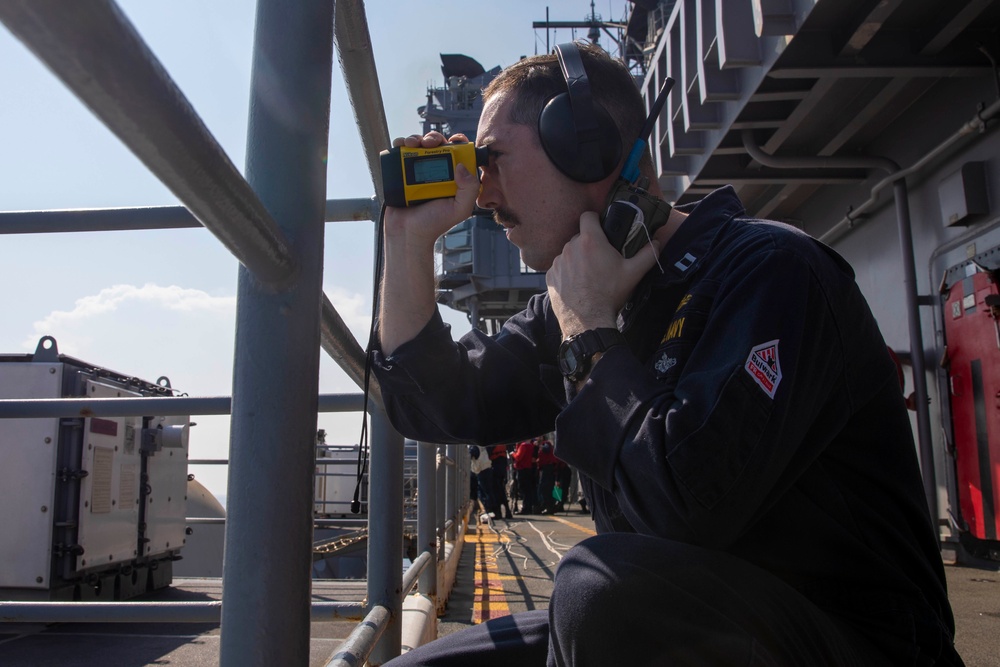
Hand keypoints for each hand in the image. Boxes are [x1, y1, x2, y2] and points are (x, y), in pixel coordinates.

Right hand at [383, 131, 479, 247]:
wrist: (407, 233)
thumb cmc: (434, 224)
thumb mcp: (460, 209)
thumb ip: (469, 189)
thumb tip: (462, 166)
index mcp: (454, 178)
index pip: (459, 153)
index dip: (458, 143)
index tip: (453, 142)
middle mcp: (436, 172)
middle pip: (437, 145)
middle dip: (434, 138)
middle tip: (430, 143)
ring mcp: (418, 171)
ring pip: (419, 145)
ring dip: (417, 138)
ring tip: (413, 143)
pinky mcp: (401, 172)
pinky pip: (401, 152)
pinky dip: (401, 143)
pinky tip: (401, 145)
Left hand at [546, 212, 661, 338]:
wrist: (588, 321)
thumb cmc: (610, 295)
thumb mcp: (634, 273)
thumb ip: (648, 254)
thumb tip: (656, 243)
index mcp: (590, 241)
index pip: (588, 216)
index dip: (595, 219)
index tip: (601, 228)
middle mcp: (570, 247)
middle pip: (580, 237)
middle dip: (589, 244)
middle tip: (600, 258)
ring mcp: (558, 262)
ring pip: (569, 253)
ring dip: (577, 259)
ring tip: (589, 275)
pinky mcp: (550, 276)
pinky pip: (559, 268)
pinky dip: (567, 273)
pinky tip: (577, 285)